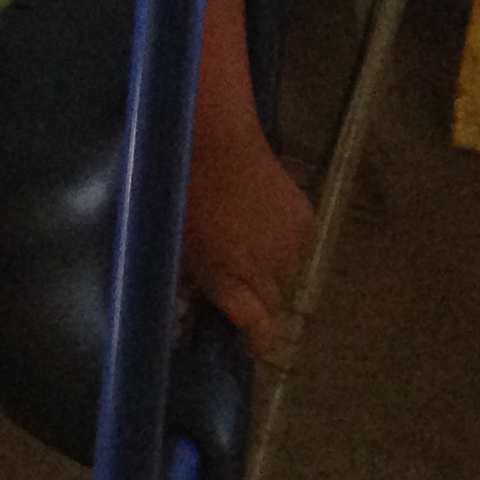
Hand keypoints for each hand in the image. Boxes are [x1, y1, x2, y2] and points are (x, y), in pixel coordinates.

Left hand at [180, 133, 315, 357]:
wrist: (212, 139)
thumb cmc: (180, 193)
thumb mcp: (174, 245)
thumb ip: (187, 282)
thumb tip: (190, 305)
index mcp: (233, 280)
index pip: (262, 330)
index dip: (257, 340)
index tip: (247, 341)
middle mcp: (269, 270)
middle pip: (273, 303)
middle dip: (256, 298)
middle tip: (232, 275)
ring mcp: (291, 243)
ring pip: (285, 270)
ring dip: (269, 263)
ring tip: (243, 234)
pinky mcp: (305, 216)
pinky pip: (296, 240)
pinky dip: (282, 235)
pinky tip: (261, 213)